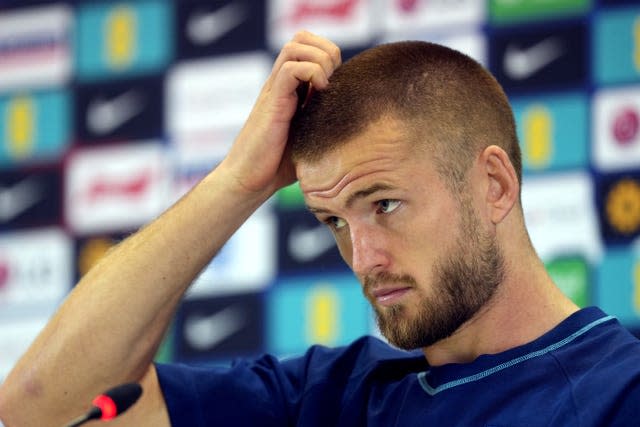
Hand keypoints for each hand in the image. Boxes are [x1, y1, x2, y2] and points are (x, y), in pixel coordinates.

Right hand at [219, 30, 340, 196]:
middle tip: (333, 81)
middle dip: (327, 51)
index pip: (311, 47)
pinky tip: (319, 95)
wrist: (251, 181)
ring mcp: (275, 90)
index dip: (330, 56)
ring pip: (295, 45)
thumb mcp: (312, 139)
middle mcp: (281, 84)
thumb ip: (327, 124)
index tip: (338, 84)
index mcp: (291, 88)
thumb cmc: (280, 166)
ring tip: (325, 87)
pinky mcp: (272, 102)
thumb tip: (358, 127)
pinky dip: (311, 73)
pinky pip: (290, 69)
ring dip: (319, 60)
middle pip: (302, 38)